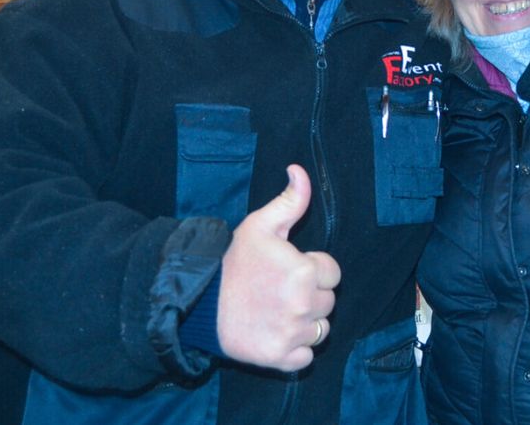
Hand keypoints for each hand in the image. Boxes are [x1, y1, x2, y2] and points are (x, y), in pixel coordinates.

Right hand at [217, 165, 340, 370]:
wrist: (198, 304)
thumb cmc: (231, 263)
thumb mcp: (259, 225)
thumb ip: (289, 200)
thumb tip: (299, 171)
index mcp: (305, 271)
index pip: (332, 273)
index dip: (312, 269)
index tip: (288, 269)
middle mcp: (304, 304)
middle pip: (328, 302)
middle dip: (310, 295)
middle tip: (279, 291)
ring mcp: (293, 334)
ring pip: (320, 330)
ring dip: (305, 323)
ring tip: (277, 311)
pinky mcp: (281, 358)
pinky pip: (305, 357)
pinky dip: (294, 349)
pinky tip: (275, 333)